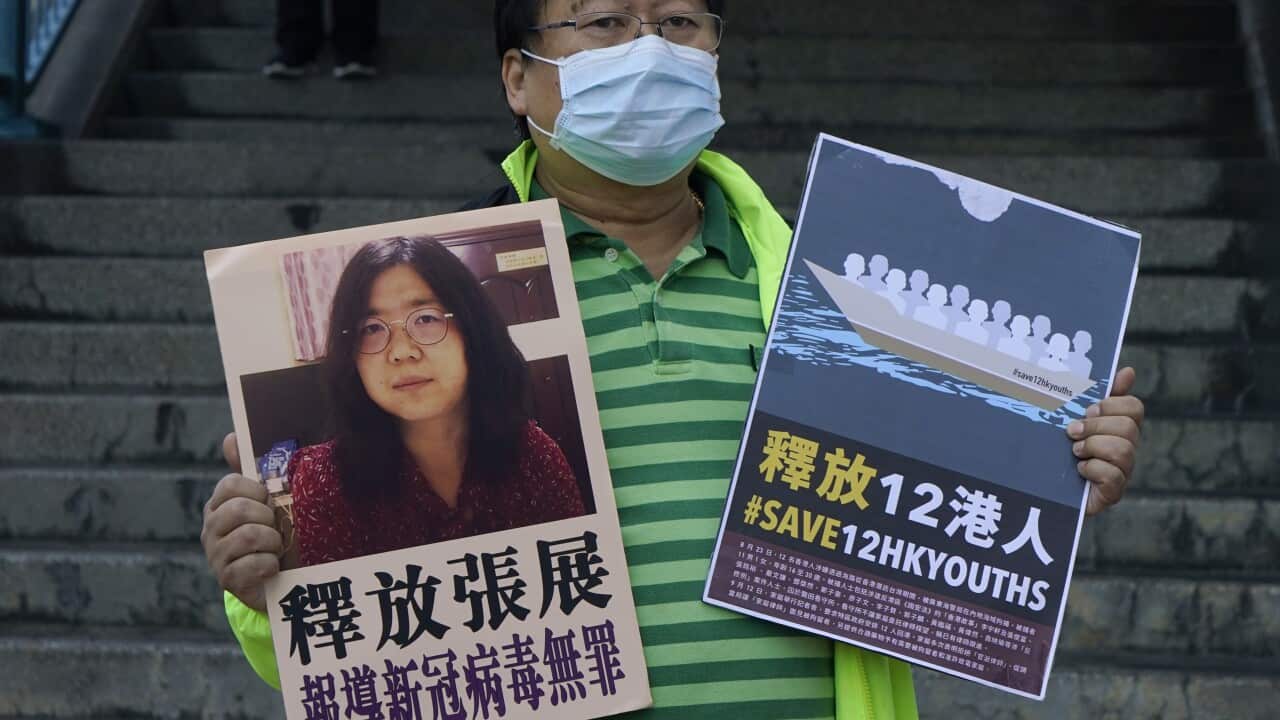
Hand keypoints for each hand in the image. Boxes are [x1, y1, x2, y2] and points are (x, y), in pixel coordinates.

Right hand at [200, 432, 281, 611]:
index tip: (268, 500)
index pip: (229, 484)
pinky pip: (251, 565)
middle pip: (239, 510)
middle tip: (276, 527)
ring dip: (273, 541)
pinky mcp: (227, 580)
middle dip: (267, 518)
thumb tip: (231, 437)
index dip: (255, 490)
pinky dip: (269, 565)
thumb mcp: (264, 501)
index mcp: (219, 505)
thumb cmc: (270, 533)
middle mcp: (211, 529)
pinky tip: (273, 567)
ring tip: (277, 547)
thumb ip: (250, 470)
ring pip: (248, 536)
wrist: (275, 579)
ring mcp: (216, 555)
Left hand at [1067, 367, 1143, 515]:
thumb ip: (1095, 394)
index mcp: (1118, 427)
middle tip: (1072, 431)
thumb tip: (1128, 371)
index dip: (1112, 405)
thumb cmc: (1057, 446)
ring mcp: (1122, 471)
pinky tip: (1079, 470)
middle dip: (1096, 426)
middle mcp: (1126, 448)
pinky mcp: (1113, 492)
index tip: (1088, 409)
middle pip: (1128, 427)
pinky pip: (1114, 477)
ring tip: (1074, 451)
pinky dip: (1092, 470)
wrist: (1040, 486)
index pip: (1134, 407)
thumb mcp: (1070, 416)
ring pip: (1123, 450)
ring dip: (1092, 447)